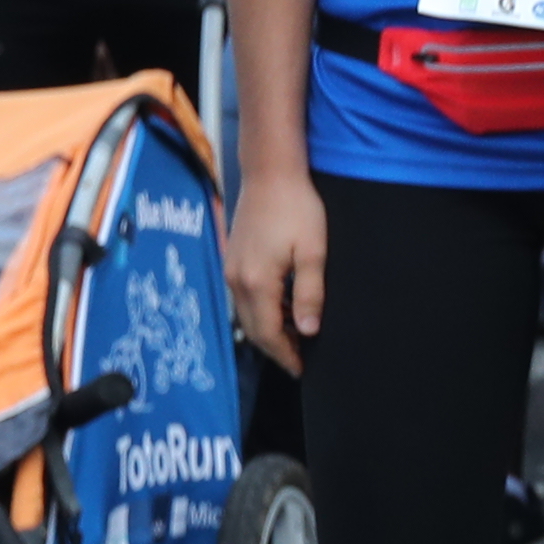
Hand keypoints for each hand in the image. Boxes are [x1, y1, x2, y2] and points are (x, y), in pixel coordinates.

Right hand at [227, 160, 325, 373]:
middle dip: (276, 348)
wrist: (270, 174)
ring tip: (295, 338)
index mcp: (257, 282)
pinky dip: (262, 310)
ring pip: (247, 313)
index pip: (268, 333)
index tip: (302, 370)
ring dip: (269, 329)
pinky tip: (283, 309)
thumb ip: (309, 294)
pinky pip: (244, 296)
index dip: (284, 355)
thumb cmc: (297, 209)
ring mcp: (231, 268)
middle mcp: (236, 280)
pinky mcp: (232, 259)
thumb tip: (307, 331)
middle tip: (299, 361)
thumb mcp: (313, 253)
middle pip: (253, 328)